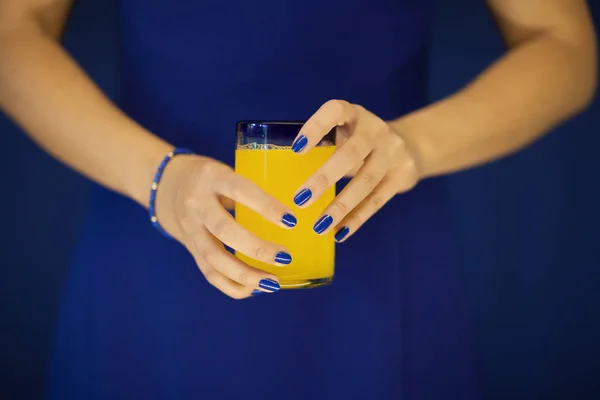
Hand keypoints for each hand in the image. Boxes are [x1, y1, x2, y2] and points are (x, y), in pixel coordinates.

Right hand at [155, 154, 296, 298]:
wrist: (164, 185)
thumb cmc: (210, 177)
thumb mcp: (225, 170)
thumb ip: (250, 189)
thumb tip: (293, 213)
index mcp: (212, 177)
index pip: (240, 191)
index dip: (266, 206)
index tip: (291, 220)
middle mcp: (197, 204)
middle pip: (224, 231)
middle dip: (256, 248)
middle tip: (285, 257)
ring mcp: (191, 229)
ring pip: (214, 258)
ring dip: (245, 275)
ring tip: (273, 282)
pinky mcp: (190, 248)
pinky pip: (209, 273)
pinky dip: (232, 286)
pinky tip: (255, 289)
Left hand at [291, 99, 420, 241]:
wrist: (410, 145)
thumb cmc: (360, 140)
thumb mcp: (346, 130)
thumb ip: (323, 143)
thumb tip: (284, 174)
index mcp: (354, 114)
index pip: (335, 111)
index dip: (315, 127)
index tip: (296, 149)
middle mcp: (375, 130)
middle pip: (351, 154)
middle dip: (324, 178)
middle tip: (299, 200)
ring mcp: (392, 153)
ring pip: (365, 182)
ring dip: (340, 206)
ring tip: (318, 226)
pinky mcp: (402, 176)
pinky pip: (377, 200)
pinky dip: (357, 219)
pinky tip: (339, 233)